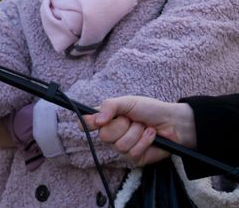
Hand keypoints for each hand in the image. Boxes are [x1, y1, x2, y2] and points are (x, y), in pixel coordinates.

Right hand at [82, 96, 196, 165]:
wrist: (173, 122)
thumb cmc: (150, 110)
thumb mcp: (128, 102)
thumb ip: (109, 106)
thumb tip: (96, 120)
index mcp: (106, 119)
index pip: (86, 123)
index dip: (87, 123)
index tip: (95, 121)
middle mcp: (112, 134)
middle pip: (104, 135)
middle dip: (122, 125)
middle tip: (132, 120)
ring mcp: (122, 147)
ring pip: (120, 145)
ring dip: (136, 133)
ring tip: (144, 127)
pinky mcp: (135, 157)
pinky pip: (133, 152)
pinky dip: (145, 141)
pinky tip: (151, 136)